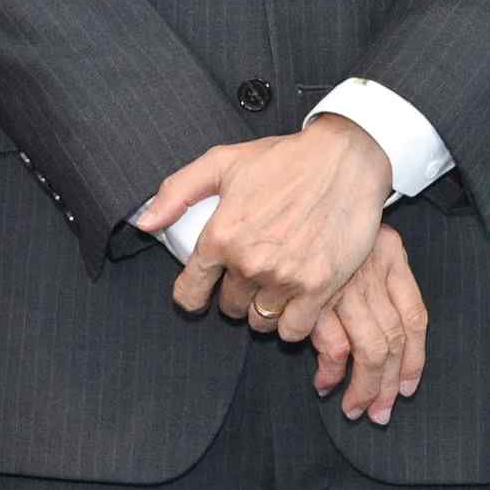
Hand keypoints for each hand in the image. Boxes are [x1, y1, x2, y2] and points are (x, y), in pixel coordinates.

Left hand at [137, 114, 395, 332]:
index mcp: (221, 236)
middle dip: (235, 295)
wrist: (345, 160)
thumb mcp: (222, 162)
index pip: (190, 292)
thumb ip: (176, 192)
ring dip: (263, 310)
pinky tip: (295, 303)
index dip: (192, 295)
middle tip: (251, 274)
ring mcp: (285, 278)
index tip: (201, 292)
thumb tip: (145, 223)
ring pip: (260, 321)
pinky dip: (292, 323)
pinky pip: (294, 330)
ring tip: (274, 286)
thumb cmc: (285, 159)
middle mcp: (249, 263)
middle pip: (229, 307)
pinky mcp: (319, 288)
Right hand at [300, 226, 426, 426]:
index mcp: (391, 255)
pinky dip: (333, 370)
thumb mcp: (361, 231)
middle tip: (378, 413)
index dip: (415, 359)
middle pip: (395, 341)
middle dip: (387, 385)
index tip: (406, 387)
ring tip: (354, 408)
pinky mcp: (316, 294)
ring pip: (371, 349)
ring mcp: (346, 284)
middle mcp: (374, 271)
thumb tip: (371, 326)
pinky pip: (335, 344)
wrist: (305, 176)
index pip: (415, 317)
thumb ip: (375, 272)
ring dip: (363, 386)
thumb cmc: (323, 207)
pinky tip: (325, 382)